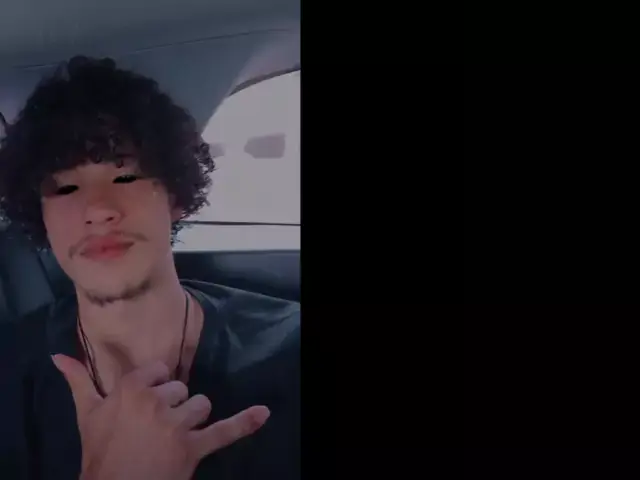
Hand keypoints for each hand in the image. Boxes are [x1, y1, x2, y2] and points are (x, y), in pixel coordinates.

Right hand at [52, 354, 269, 479]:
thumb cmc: (99, 453)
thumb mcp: (86, 415)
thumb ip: (78, 381)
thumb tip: (59, 355)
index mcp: (133, 387)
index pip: (159, 372)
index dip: (155, 388)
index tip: (146, 403)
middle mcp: (158, 400)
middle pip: (181, 389)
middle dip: (172, 406)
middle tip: (154, 429)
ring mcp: (178, 423)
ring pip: (201, 405)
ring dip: (193, 419)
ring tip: (175, 437)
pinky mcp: (194, 447)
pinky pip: (224, 431)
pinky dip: (245, 423)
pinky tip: (263, 414)